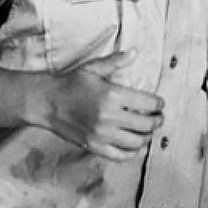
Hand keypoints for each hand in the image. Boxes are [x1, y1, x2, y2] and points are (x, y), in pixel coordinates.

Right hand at [46, 49, 165, 160]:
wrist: (47, 102)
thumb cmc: (71, 84)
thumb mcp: (93, 68)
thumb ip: (116, 61)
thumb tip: (135, 51)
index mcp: (112, 95)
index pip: (148, 103)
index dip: (159, 104)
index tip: (159, 104)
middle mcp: (109, 117)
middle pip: (146, 124)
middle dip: (157, 120)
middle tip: (158, 117)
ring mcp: (101, 134)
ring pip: (136, 142)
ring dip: (147, 137)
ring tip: (147, 130)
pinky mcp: (94, 146)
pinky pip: (120, 156)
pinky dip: (132, 153)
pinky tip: (137, 146)